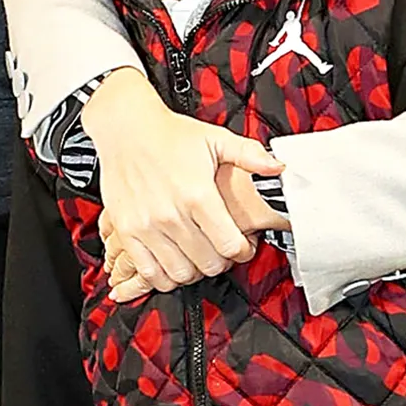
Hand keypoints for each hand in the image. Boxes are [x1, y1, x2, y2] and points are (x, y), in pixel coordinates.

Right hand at [83, 69, 279, 299]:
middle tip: (222, 249)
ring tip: (198, 256)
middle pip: (209, 263)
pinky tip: (173, 262)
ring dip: (195, 270)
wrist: (127, 129)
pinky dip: (164, 276)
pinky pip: (149, 272)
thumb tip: (279, 167)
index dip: (244, 250)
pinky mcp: (127, 231)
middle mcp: (172, 214)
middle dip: (222, 261)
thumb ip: (250, 155)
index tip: (243, 244)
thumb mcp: (216, 139)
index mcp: (198, 194)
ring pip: (181, 273)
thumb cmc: (171, 135)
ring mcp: (147, 226)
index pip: (231, 245)